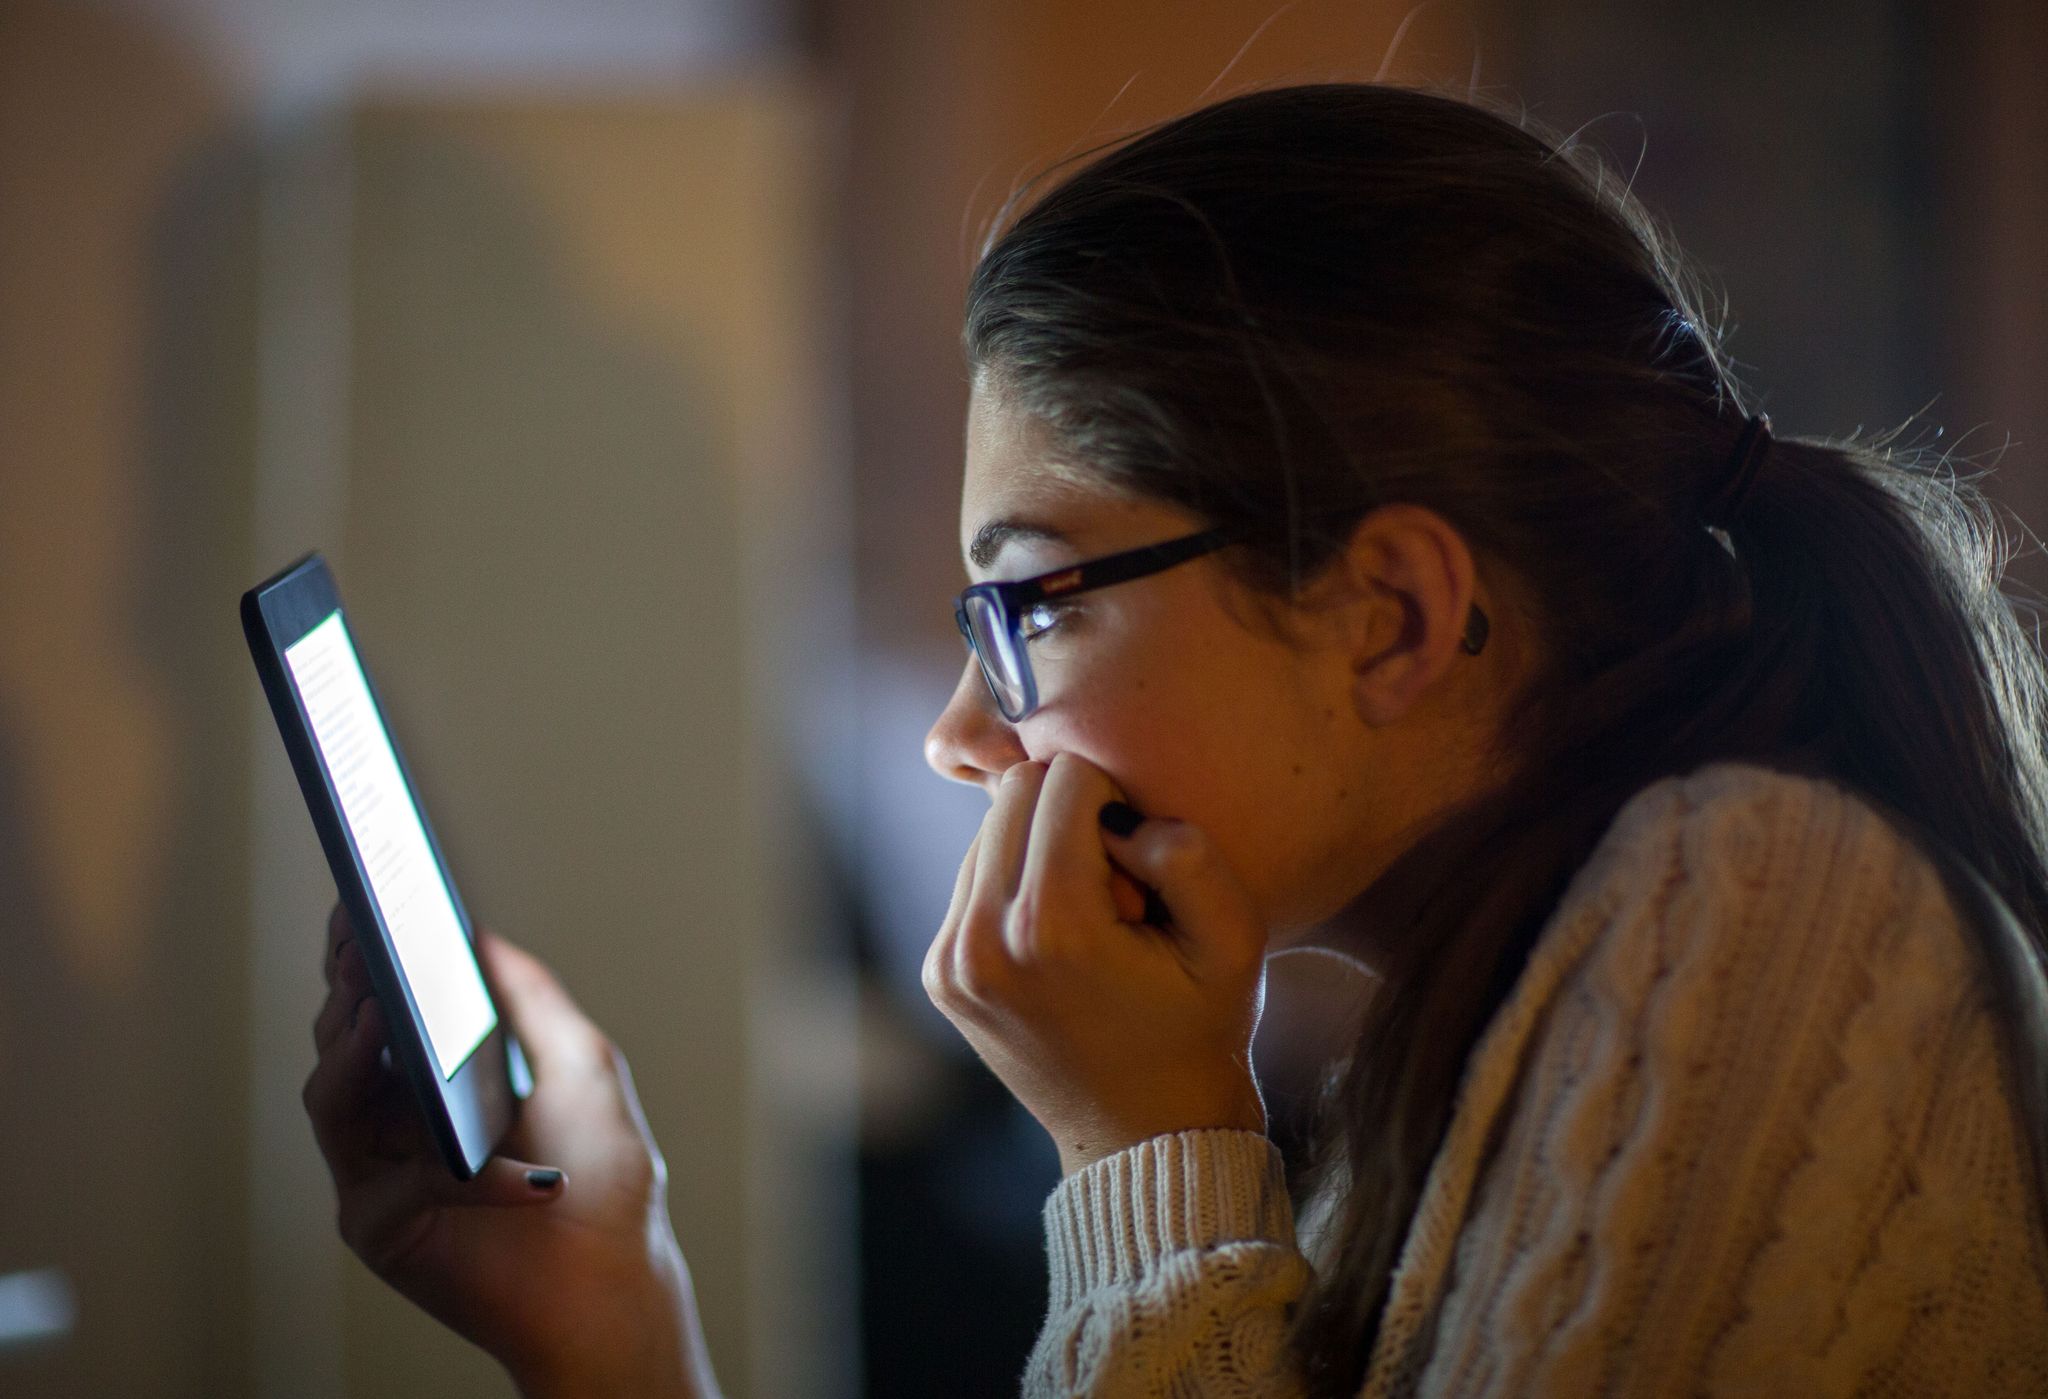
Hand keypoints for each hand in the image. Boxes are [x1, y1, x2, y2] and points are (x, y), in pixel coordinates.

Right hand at [303, 906, 721, 1398]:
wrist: (614, 1276)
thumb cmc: (605, 1178)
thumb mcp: (580, 1062)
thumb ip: (528, 996)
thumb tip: (480, 934)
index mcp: (437, 1081)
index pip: (386, 1008)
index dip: (368, 958)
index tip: (363, 905)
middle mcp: (397, 1122)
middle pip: (345, 1040)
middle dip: (346, 985)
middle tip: (353, 935)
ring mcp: (379, 1172)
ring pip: (330, 1093)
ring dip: (348, 1042)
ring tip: (374, 998)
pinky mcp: (378, 1223)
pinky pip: (376, 1168)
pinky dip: (400, 1127)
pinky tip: (427, 1100)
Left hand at [921, 753, 1269, 1175]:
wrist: (1146, 1135)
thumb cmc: (1199, 1030)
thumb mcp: (1233, 939)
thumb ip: (1186, 853)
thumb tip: (1118, 815)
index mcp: (1051, 927)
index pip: (1065, 779)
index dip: (1117, 802)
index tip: (1140, 866)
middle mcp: (982, 940)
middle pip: (1014, 791)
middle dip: (1070, 813)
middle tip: (1116, 883)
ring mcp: (951, 960)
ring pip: (988, 829)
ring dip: (1039, 847)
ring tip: (1090, 917)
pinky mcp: (940, 974)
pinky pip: (972, 879)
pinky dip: (1015, 885)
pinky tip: (1059, 938)